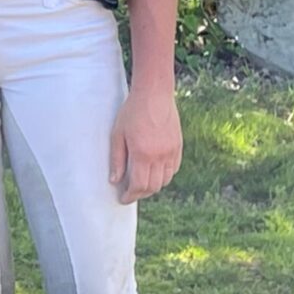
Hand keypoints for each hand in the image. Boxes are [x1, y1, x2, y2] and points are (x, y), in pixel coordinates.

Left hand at [109, 86, 181, 203]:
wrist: (154, 95)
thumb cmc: (132, 112)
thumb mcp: (117, 134)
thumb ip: (116, 159)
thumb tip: (115, 180)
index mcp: (143, 154)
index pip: (139, 185)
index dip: (130, 195)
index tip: (123, 198)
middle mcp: (160, 156)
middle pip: (153, 186)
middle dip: (141, 193)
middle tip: (130, 192)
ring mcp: (172, 152)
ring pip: (165, 180)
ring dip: (153, 185)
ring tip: (141, 182)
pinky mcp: (178, 147)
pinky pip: (173, 169)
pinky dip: (164, 175)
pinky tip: (154, 171)